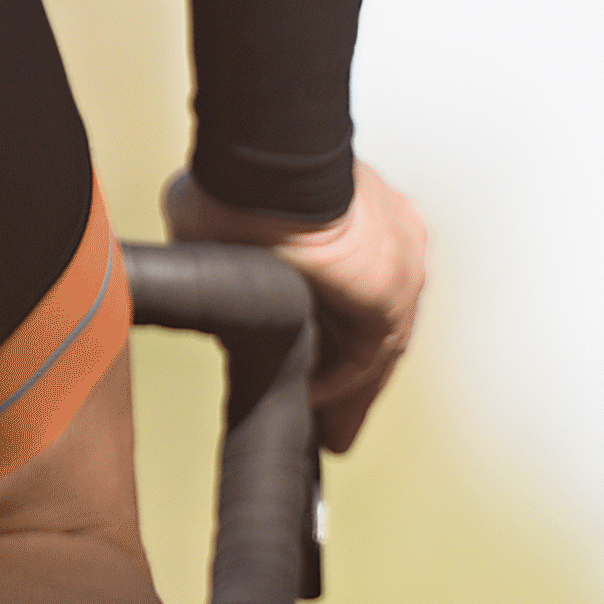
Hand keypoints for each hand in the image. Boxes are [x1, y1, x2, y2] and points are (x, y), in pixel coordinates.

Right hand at [163, 160, 422, 455]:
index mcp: (361, 213)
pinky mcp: (393, 292)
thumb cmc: (244, 178)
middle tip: (333, 422)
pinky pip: (368, 351)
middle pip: (373, 322)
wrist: (269, 171)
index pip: (355, 286)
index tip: (314, 365)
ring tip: (328, 433)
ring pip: (374, 343)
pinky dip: (341, 379)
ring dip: (350, 391)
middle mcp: (393, 237)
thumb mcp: (229, 215)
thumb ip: (229, 245)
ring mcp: (401, 263)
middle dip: (352, 375)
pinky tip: (312, 398)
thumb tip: (203, 254)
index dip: (333, 331)